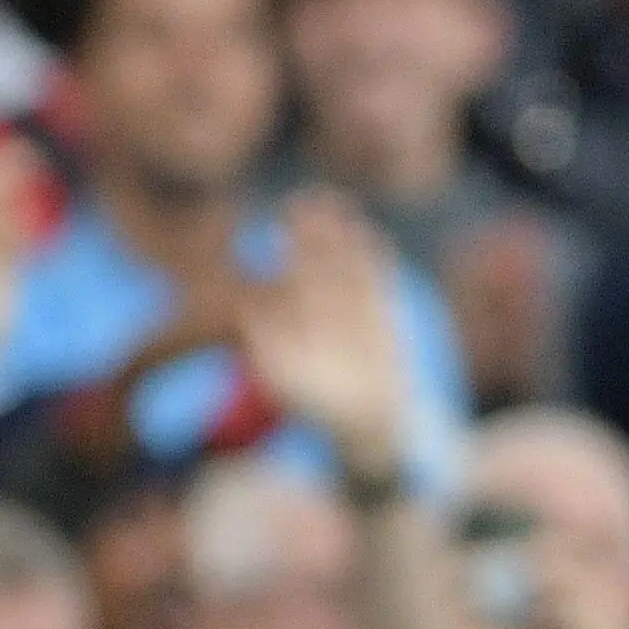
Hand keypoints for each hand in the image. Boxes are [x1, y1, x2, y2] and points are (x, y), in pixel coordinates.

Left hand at [241, 190, 410, 479]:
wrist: (369, 429)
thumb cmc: (323, 412)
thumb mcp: (288, 381)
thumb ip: (270, 347)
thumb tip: (245, 315)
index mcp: (298, 324)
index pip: (291, 276)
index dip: (288, 249)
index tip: (280, 223)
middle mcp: (323, 314)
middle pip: (316, 263)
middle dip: (311, 234)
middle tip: (304, 200)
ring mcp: (355, 315)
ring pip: (346, 268)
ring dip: (343, 240)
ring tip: (338, 209)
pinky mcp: (383, 321)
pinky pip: (379, 285)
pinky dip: (377, 263)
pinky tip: (373, 240)